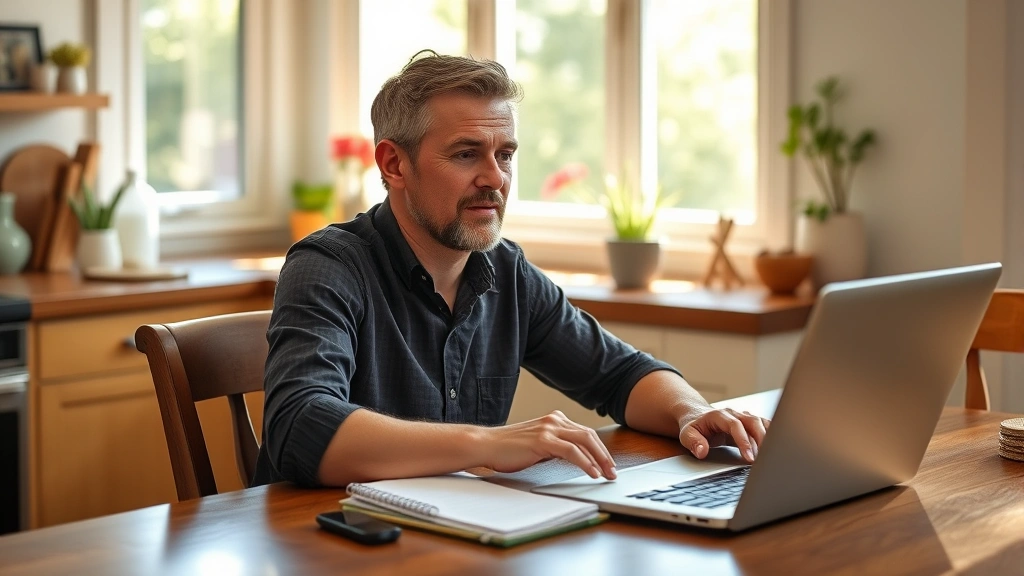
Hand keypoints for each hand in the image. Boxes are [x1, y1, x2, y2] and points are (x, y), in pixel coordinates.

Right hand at [478, 411, 616, 479]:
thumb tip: (575, 460)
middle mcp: (554, 420)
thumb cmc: (508, 449)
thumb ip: (555, 447)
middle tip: (613, 471)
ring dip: (599, 459)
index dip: (600, 449)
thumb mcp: (537, 445)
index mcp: (554, 420)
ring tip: (607, 474)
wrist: (486, 445)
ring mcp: (549, 428)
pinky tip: (592, 473)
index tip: (607, 463)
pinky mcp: (543, 440)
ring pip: (584, 441)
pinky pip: (572, 452)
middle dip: (604, 455)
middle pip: (589, 436)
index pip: (585, 433)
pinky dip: (585, 462)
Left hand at [678, 408, 769, 462]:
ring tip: (772, 456)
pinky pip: (764, 425)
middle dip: (761, 440)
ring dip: (768, 437)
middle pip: (753, 421)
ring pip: (761, 422)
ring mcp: (743, 416)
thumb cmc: (694, 426)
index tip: (749, 457)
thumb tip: (702, 451)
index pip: (735, 425)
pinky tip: (776, 447)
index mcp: (719, 415)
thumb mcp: (687, 434)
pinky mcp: (749, 423)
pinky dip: (772, 434)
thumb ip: (693, 442)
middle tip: (764, 459)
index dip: (744, 441)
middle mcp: (733, 413)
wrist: (697, 416)